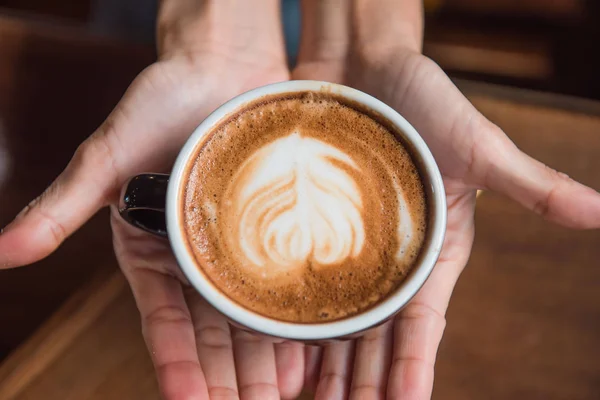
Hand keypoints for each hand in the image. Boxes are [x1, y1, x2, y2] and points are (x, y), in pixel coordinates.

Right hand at [0, 1, 305, 398]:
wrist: (220, 66)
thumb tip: (1, 251)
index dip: (179, 366)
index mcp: (154, 252)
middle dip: (232, 378)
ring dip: (267, 359)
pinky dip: (295, 316)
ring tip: (285, 396)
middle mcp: (198, 258)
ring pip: (254, 316)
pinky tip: (312, 349)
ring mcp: (239, 247)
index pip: (165, 323)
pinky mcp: (276, 229)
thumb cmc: (158, 102)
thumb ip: (63, 206)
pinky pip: (287, 280)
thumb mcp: (107, 154)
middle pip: (216, 331)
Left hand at [294, 0, 599, 398]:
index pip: (421, 324)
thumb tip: (599, 210)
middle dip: (360, 382)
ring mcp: (346, 249)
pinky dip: (287, 318)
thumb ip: (530, 183)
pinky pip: (295, 281)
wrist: (368, 68)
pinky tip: (270, 349)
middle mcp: (388, 261)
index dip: (411, 368)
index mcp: (432, 254)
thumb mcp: (481, 143)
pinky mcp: (309, 229)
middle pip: (372, 336)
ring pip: (332, 320)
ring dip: (320, 364)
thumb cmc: (427, 102)